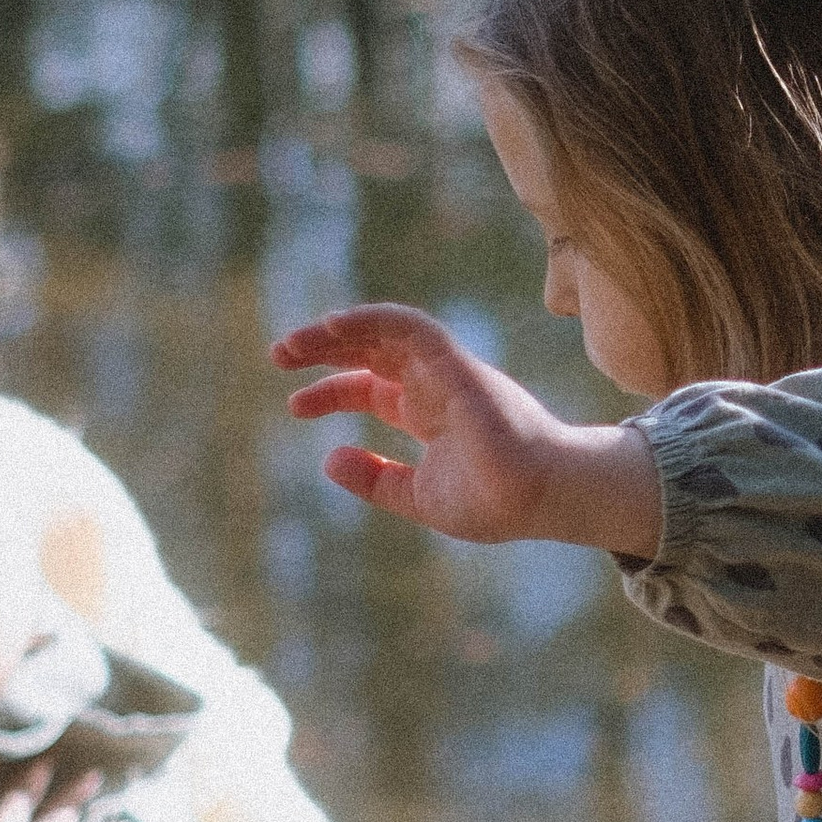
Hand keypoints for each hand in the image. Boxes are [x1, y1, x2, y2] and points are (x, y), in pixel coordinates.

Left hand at [274, 304, 659, 554]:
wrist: (542, 499)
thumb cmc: (495, 502)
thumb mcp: (418, 496)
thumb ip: (377, 480)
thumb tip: (329, 459)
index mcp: (428, 413)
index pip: (371, 387)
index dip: (331, 390)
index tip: (295, 406)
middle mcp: (435, 385)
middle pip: (372, 351)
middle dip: (325, 348)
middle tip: (279, 354)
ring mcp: (447, 372)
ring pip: (386, 330)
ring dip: (338, 329)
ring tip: (293, 342)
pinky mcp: (457, 366)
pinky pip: (411, 327)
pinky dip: (371, 319)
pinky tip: (333, 326)